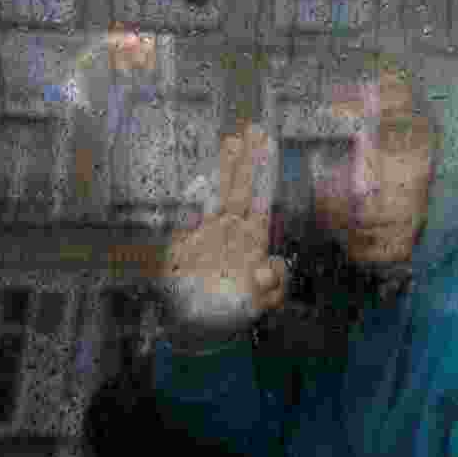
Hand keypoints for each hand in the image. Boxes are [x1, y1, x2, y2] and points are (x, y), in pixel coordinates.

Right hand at [159, 123, 288, 342]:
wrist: (200, 328)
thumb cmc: (234, 311)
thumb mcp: (261, 302)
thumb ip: (271, 286)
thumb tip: (270, 265)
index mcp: (253, 240)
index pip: (261, 198)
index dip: (265, 172)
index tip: (270, 145)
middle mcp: (233, 231)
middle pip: (242, 188)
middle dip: (248, 160)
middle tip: (253, 129)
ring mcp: (209, 234)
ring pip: (218, 196)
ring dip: (224, 170)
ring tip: (231, 142)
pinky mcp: (186, 244)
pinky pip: (190, 218)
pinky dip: (195, 202)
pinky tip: (201, 182)